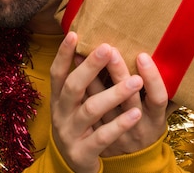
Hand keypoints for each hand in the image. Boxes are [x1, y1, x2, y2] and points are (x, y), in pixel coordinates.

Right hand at [49, 32, 144, 172]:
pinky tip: (136, 113)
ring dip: (113, 93)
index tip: (74, 34)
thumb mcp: (74, 105)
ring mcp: (70, 134)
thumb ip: (82, 82)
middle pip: (73, 87)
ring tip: (135, 80)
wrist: (73, 168)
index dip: (63, 54)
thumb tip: (98, 47)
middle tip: (108, 48)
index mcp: (58, 99)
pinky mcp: (82, 153)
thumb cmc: (79, 126)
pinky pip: (103, 136)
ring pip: (90, 110)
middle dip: (90, 67)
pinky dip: (120, 124)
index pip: (57, 73)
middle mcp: (61, 114)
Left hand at [85, 48, 177, 156]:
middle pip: (128, 99)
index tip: (142, 56)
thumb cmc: (148, 127)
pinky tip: (73, 74)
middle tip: (109, 49)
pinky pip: (88, 114)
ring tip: (85, 55)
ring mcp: (117, 135)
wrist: (132, 162)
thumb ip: (165, 94)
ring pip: (103, 107)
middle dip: (118, 73)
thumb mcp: (160, 114)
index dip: (152, 78)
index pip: (158, 98)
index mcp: (156, 119)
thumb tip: (174, 63)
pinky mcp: (97, 139)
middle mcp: (138, 127)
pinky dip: (81, 93)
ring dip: (93, 79)